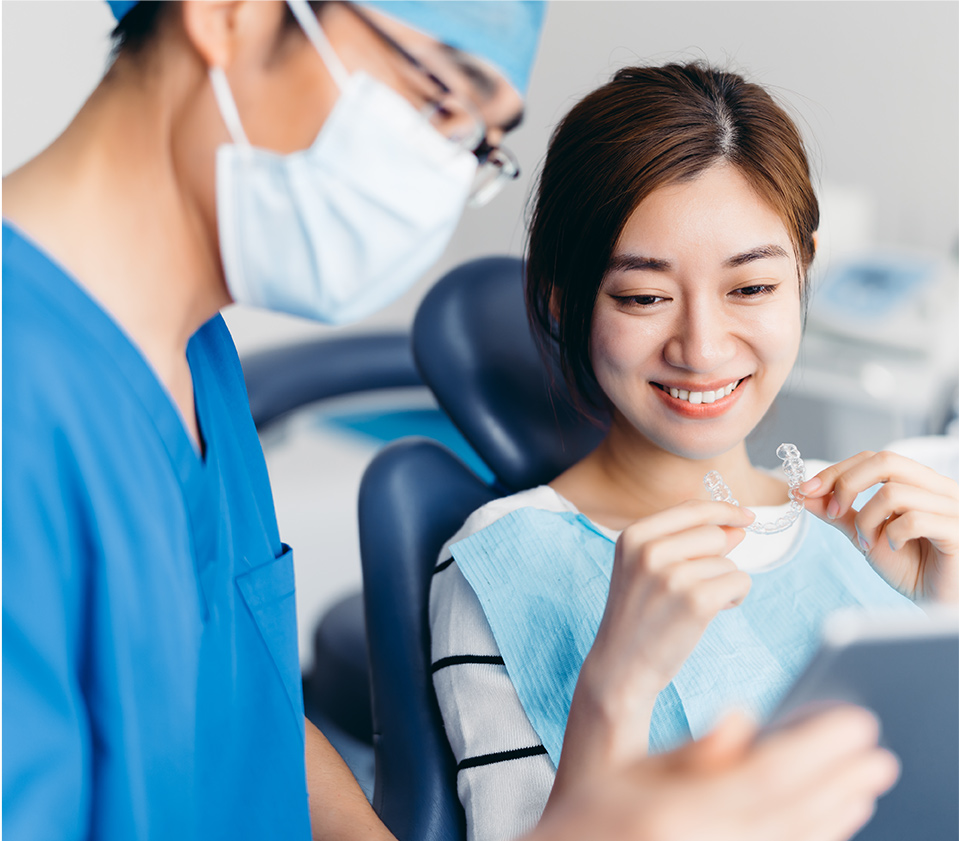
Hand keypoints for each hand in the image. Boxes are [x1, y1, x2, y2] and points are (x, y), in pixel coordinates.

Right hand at [534, 706, 898, 840]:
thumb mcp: (627, 771)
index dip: (817, 748)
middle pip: (793, 814)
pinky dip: (814, 839)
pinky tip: (831, 821)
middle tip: (879, 753)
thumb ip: (691, 751)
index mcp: (674, 812)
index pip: (767, 777)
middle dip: (842, 781)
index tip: (856, 721)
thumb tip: (745, 719)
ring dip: (836, 812)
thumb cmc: (587, 817)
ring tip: (864, 783)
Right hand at [567, 499, 754, 764]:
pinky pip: (740, 583)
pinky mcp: (697, 602)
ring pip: (729, 562)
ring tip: (694, 605)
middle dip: (720, 558)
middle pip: (715, 534)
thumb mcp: (643, 568)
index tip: (746, 517)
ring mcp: (673, 576)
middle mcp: (650, 550)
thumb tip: (737, 528)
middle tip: (697, 585)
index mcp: (634, 536)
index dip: (724, 510)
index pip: (692, 508)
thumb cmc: (637, 617)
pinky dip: (734, 598)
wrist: (620, 667)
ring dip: (724, 583)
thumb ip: (685, 542)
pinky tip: (712, 612)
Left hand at [800, 451, 958, 603]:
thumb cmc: (911, 567)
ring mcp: (952, 507)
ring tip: (868, 543)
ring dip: (867, 520)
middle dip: (846, 484)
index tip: (805, 490)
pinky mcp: (958, 530)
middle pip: (885, 461)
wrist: (940, 602)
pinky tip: (893, 548)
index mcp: (918, 482)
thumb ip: (839, 513)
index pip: (873, 459)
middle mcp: (938, 487)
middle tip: (831, 512)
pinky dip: (892, 535)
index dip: (836, 471)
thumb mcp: (866, 535)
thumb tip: (804, 493)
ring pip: (894, 492)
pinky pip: (915, 519)